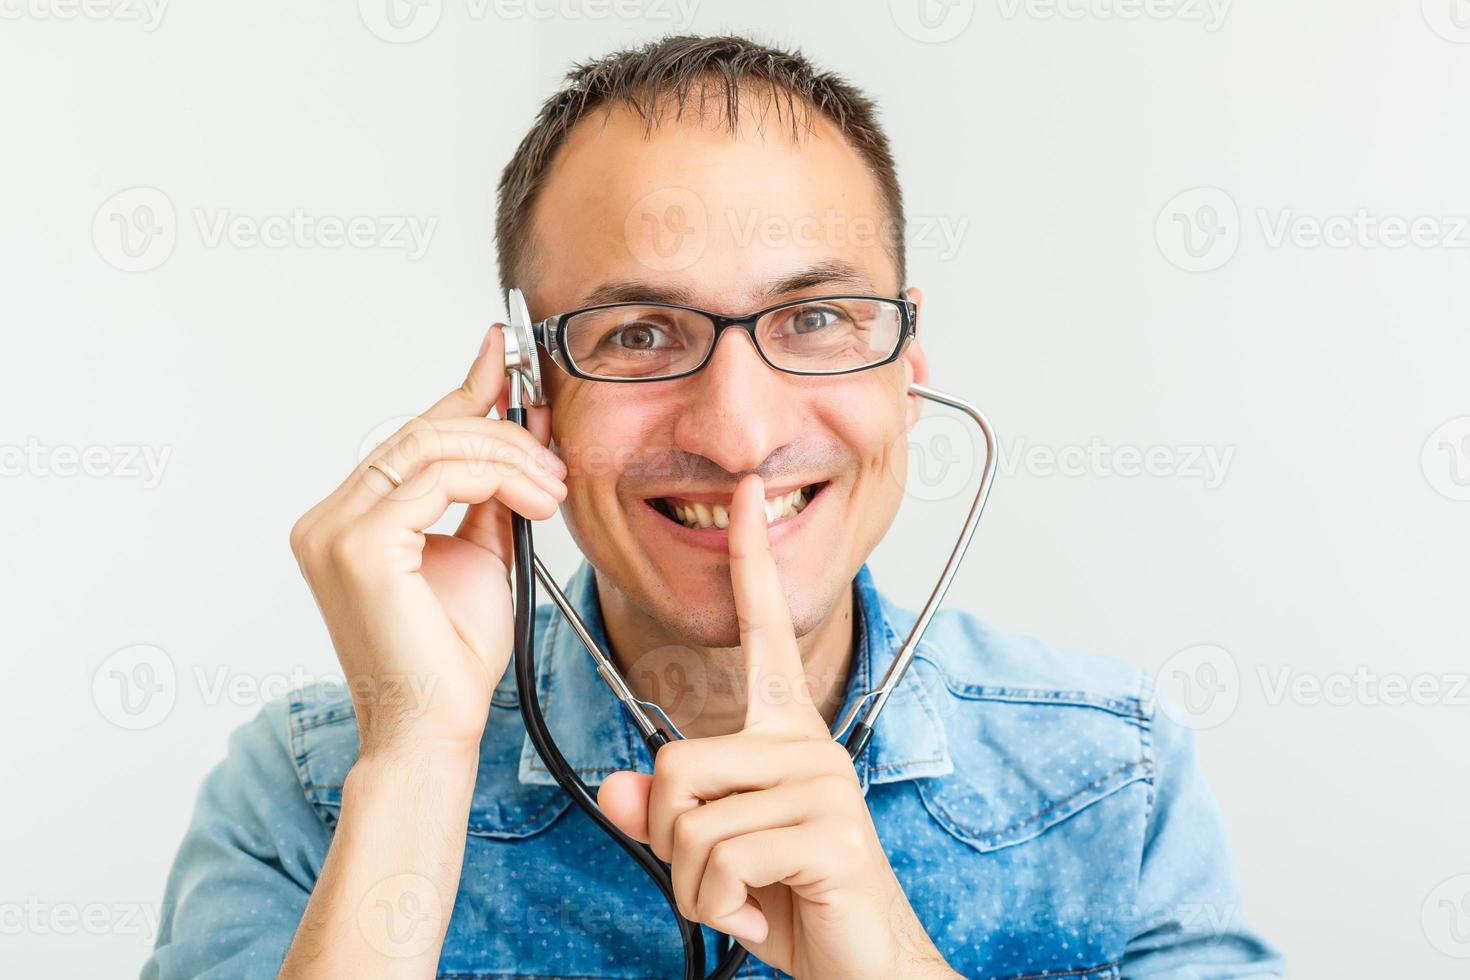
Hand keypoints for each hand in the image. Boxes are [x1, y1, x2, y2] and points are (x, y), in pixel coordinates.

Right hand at [288, 325, 565, 760]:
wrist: (434, 726)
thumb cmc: (452, 655)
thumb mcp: (483, 553)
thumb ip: (490, 491)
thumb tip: (522, 428)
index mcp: (350, 517)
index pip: (412, 435)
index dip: (465, 391)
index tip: (507, 358)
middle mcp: (329, 517)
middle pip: (424, 431)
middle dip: (500, 426)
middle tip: (553, 449)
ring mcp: (335, 529)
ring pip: (432, 445)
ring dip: (508, 455)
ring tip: (551, 487)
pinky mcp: (359, 545)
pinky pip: (437, 478)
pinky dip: (497, 478)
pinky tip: (535, 501)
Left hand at [597, 475, 953, 978]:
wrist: (866, 966)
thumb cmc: (794, 901)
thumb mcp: (712, 856)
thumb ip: (663, 816)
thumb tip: (618, 789)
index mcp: (783, 734)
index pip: (763, 631)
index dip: (750, 562)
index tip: (744, 493)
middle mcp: (806, 743)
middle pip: (674, 763)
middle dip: (670, 842)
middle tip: (719, 880)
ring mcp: (822, 782)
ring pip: (689, 816)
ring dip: (695, 883)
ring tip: (747, 899)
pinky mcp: (830, 829)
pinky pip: (720, 858)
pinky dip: (719, 906)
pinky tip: (764, 915)